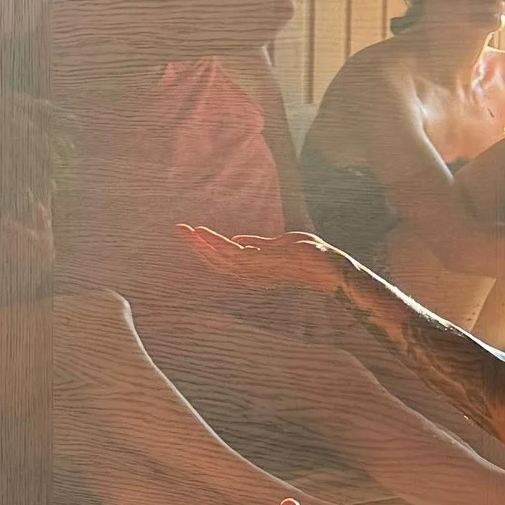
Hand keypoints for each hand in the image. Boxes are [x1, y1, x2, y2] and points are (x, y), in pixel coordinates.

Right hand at [176, 223, 347, 297]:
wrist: (325, 264)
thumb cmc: (306, 256)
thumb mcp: (278, 246)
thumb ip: (257, 244)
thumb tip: (239, 239)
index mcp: (252, 271)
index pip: (222, 261)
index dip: (205, 249)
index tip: (192, 234)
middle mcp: (248, 275)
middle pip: (214, 262)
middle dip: (195, 246)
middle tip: (179, 230)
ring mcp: (252, 270)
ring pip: (217, 258)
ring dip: (199, 243)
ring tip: (184, 230)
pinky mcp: (258, 262)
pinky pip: (228, 252)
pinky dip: (213, 242)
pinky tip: (202, 232)